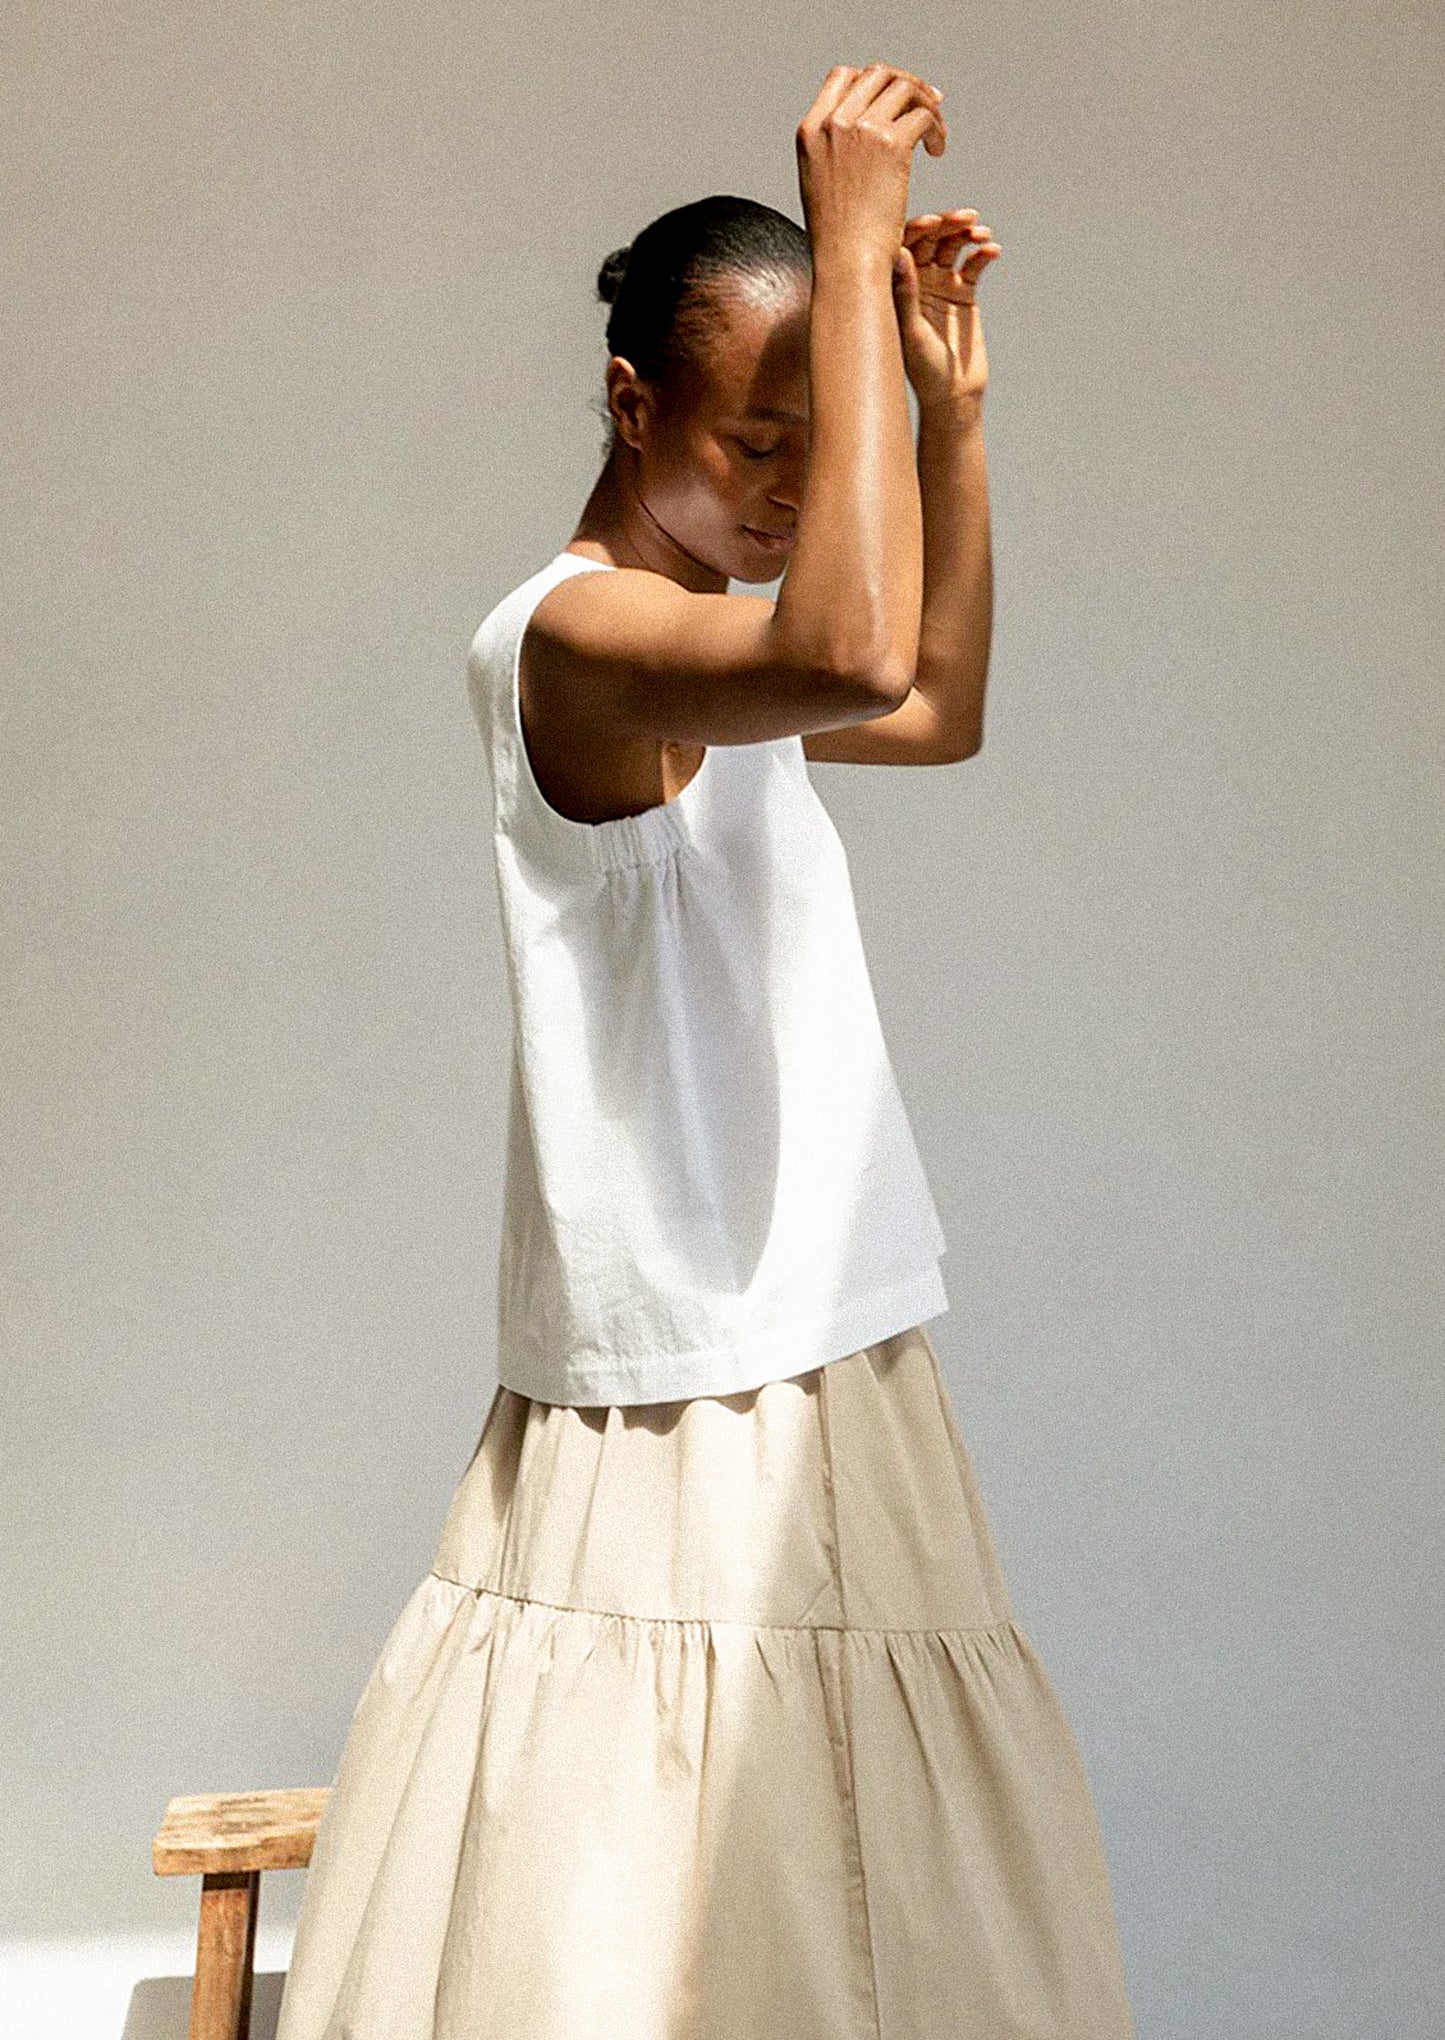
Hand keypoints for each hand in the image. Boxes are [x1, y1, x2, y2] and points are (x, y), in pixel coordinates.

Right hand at [796, 64, 948, 266]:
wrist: (847, 263)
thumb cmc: (837, 237)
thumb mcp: (819, 183)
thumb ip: (834, 148)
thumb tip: (864, 126)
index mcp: (810, 130)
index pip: (844, 76)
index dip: (874, 81)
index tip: (894, 99)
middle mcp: (834, 122)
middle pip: (878, 74)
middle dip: (907, 84)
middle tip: (929, 104)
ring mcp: (862, 130)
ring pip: (905, 88)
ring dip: (927, 104)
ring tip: (936, 134)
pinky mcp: (892, 144)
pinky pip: (924, 115)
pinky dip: (937, 129)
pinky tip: (938, 151)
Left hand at [891, 207, 1000, 409]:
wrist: (952, 392)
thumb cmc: (923, 368)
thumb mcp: (911, 331)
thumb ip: (905, 293)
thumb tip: (899, 252)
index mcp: (896, 285)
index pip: (903, 245)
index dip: (918, 229)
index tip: (934, 222)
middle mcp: (916, 279)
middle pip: (930, 240)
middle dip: (947, 225)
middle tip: (966, 218)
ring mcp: (940, 283)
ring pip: (953, 247)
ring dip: (967, 234)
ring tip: (981, 233)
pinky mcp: (963, 291)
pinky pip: (974, 265)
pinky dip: (983, 254)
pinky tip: (992, 250)